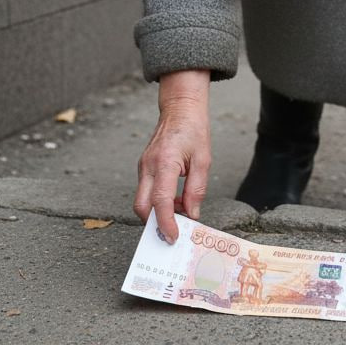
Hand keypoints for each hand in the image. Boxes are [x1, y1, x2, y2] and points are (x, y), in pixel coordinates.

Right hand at [134, 69, 211, 241]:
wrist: (180, 107)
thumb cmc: (193, 129)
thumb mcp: (203, 159)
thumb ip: (196, 189)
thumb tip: (192, 214)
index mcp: (164, 162)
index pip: (160, 200)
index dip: (166, 222)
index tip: (173, 237)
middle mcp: (148, 165)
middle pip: (141, 205)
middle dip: (154, 223)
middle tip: (174, 231)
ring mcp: (143, 166)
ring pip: (142, 199)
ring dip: (158, 211)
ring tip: (182, 209)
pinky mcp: (144, 166)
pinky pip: (146, 190)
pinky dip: (158, 200)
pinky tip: (176, 198)